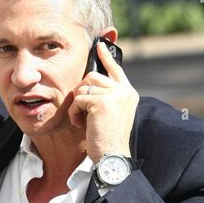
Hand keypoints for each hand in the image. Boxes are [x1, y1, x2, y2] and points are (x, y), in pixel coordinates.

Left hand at [68, 41, 138, 163]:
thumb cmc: (109, 140)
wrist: (113, 156)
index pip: (116, 70)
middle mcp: (124, 91)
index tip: (99, 46)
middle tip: (81, 110)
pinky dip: (74, 112)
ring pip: (83, 88)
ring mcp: (114, 95)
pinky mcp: (102, 102)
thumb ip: (108, 97)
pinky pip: (78, 99)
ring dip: (77, 105)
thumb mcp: (113, 114)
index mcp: (129, 93)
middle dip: (82, 92)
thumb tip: (89, 83)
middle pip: (93, 76)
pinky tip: (80, 124)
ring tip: (82, 120)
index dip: (106, 57)